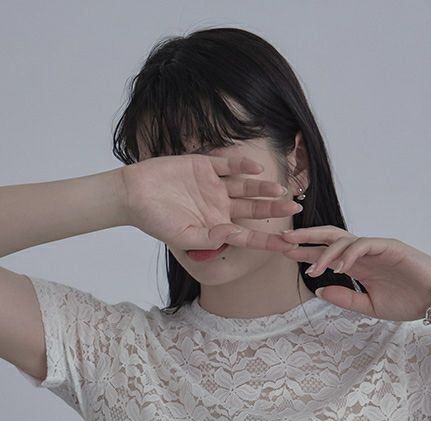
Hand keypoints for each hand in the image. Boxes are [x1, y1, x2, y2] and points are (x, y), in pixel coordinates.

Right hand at [120, 154, 303, 252]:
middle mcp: (219, 207)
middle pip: (253, 209)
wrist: (134, 193)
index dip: (268, 240)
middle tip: (296, 209)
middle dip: (274, 210)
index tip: (288, 245)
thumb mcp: (184, 236)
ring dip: (263, 188)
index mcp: (216, 227)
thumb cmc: (155, 221)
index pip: (248, 236)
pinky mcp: (205, 165)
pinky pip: (229, 164)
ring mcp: (214, 186)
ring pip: (246, 187)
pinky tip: (257, 167)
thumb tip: (237, 235)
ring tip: (281, 190)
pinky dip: (242, 164)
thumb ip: (212, 238)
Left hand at [280, 225, 430, 321]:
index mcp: (358, 266)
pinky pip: (364, 245)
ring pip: (344, 241)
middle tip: (283, 241)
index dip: (306, 252)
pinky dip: (349, 255)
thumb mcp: (369, 307)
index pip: (327, 254)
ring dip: (325, 253)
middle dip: (306, 238)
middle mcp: (363, 254)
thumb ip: (346, 299)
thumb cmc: (408, 302)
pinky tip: (338, 268)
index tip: (284, 253)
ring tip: (312, 268)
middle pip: (330, 238)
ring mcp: (376, 248)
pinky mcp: (389, 246)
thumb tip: (320, 292)